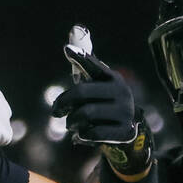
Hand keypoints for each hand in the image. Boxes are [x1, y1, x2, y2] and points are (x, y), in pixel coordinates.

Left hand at [53, 49, 154, 175]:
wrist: (126, 132)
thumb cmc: (103, 105)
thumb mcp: (96, 88)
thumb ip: (85, 70)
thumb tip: (69, 48)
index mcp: (113, 78)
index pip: (93, 66)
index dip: (80, 58)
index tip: (67, 50)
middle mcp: (121, 92)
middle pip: (81, 92)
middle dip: (63, 102)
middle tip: (56, 111)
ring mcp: (125, 112)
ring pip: (85, 114)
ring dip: (72, 121)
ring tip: (71, 124)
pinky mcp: (125, 132)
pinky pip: (93, 133)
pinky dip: (82, 134)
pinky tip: (82, 134)